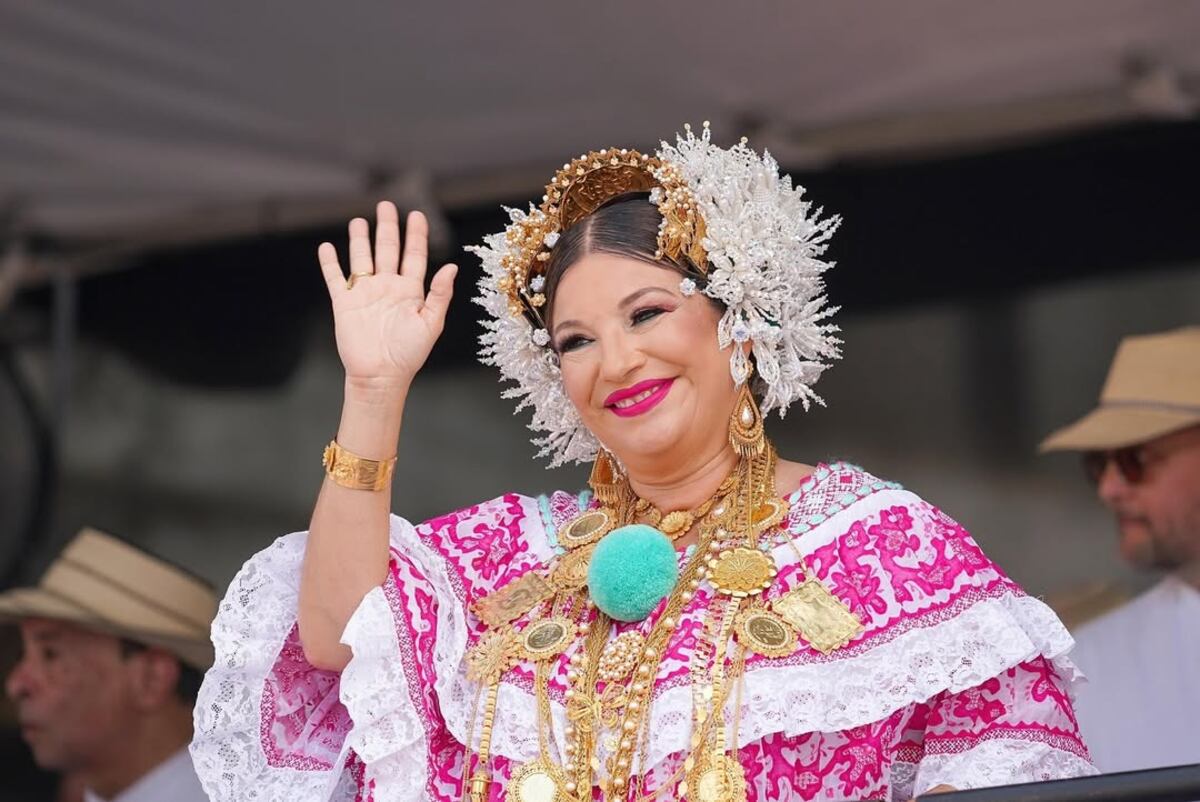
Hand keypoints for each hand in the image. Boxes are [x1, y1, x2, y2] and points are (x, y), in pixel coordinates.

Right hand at [318, 203, 456, 388]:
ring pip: (361, 258)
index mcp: (410, 291)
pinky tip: (327, 247)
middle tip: (386, 205)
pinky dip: (330, 263)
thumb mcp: (431, 323)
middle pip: (387, 250)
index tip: (417, 215)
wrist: (380, 375)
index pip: (414, 256)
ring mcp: (365, 293)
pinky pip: (335, 278)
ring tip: (358, 221)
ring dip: (360, 239)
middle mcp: (387, 287)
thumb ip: (440, 294)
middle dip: (387, 227)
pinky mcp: (344, 303)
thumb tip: (452, 267)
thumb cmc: (408, 354)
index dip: (416, 235)